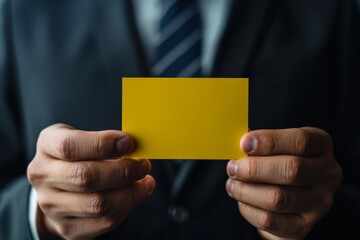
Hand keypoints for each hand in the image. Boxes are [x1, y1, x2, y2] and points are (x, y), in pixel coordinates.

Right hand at [27, 124, 154, 239]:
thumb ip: (104, 141)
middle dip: (123, 171)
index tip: (128, 143)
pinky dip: (126, 208)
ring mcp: (52, 205)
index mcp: (47, 145)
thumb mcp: (83, 137)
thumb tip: (133, 147)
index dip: (103, 144)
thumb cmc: (77, 156)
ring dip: (130, 193)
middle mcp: (43, 175)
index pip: (70, 146)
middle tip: (143, 165)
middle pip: (86, 177)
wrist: (57, 187)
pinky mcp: (67, 227)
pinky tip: (134, 196)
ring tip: (144, 182)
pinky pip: (104, 222)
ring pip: (98, 204)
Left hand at [226, 127, 341, 239]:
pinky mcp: (303, 226)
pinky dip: (249, 210)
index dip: (270, 141)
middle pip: (291, 170)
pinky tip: (242, 201)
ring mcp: (319, 202)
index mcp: (321, 145)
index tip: (244, 143)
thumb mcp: (276, 145)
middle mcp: (327, 173)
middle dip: (254, 169)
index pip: (301, 141)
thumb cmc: (278, 161)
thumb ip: (261, 143)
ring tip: (232, 184)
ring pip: (279, 198)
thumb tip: (241, 145)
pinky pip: (271, 220)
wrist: (288, 196)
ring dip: (247, 191)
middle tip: (233, 167)